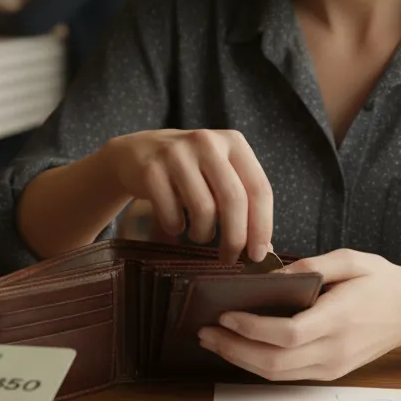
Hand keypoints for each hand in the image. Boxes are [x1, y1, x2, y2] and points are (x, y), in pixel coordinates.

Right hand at [105, 129, 273, 262]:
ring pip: (203, 209)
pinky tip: (175, 224)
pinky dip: (176, 228)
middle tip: (229, 258)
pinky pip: (172, 214)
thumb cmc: (189, 170)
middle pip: (234, 200)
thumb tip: (263, 249)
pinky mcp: (151, 169)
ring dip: (203, 234)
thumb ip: (242, 202)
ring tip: (199, 235)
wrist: (137, 152)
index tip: (258, 255)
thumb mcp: (218, 174)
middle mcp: (207, 142)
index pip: (259, 189)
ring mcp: (176, 153)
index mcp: (233, 142)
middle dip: (235, 238)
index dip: (262, 226)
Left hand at [197, 249, 400, 380]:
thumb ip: (312, 266)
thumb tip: (272, 275)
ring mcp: (333, 367)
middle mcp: (335, 350)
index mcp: (340, 318)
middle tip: (203, 331)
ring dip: (240, 360)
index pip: (288, 334)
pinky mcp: (331, 373)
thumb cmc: (380, 280)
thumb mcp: (350, 259)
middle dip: (233, 349)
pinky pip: (288, 375)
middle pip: (276, 362)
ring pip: (278, 375)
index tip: (224, 315)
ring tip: (212, 340)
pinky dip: (258, 364)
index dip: (252, 329)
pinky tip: (238, 347)